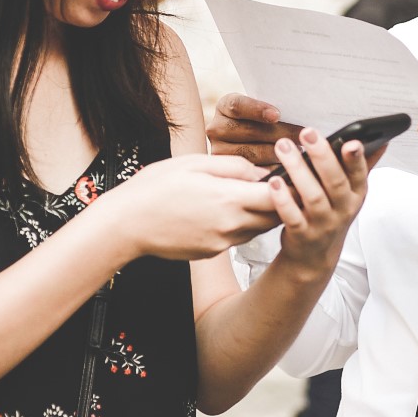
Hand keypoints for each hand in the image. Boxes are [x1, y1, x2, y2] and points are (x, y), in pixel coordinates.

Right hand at [104, 154, 278, 260]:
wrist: (126, 225)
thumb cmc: (155, 187)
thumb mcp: (194, 163)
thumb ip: (232, 166)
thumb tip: (259, 171)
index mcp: (228, 199)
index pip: (277, 196)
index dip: (289, 186)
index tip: (291, 175)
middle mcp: (230, 226)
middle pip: (274, 217)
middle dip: (280, 202)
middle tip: (279, 185)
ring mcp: (221, 243)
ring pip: (257, 229)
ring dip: (260, 214)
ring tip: (251, 196)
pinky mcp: (211, 253)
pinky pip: (236, 238)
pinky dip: (239, 225)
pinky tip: (223, 211)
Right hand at [206, 93, 301, 165]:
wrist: (246, 142)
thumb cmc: (264, 122)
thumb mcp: (263, 111)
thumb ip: (274, 111)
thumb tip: (299, 117)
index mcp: (225, 106)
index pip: (238, 105)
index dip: (257, 109)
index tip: (277, 114)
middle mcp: (216, 128)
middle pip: (248, 131)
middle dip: (278, 134)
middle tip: (302, 138)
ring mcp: (219, 151)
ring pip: (251, 154)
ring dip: (277, 154)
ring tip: (299, 154)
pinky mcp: (226, 172)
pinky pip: (251, 174)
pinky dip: (271, 172)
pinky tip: (287, 171)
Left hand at [266, 127, 370, 276]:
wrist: (314, 255)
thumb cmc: (332, 214)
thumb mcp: (351, 193)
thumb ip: (362, 166)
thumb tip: (382, 141)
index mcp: (356, 195)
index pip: (359, 174)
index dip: (356, 159)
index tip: (350, 141)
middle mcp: (343, 209)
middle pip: (335, 182)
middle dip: (322, 155)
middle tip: (307, 132)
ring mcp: (323, 224)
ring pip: (313, 196)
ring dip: (298, 170)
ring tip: (284, 147)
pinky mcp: (302, 234)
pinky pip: (293, 216)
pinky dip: (283, 199)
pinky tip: (274, 181)